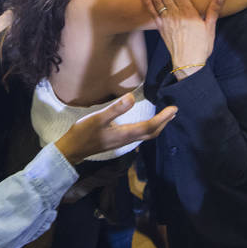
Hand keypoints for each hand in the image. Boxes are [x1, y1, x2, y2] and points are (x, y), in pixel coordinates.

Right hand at [54, 92, 176, 164]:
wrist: (73, 150)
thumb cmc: (83, 133)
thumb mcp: (98, 118)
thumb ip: (115, 109)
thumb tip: (132, 97)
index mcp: (125, 134)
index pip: (149, 126)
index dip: (163, 118)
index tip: (173, 109)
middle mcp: (127, 140)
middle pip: (151, 133)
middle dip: (164, 123)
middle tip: (173, 111)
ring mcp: (122, 142)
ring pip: (145, 135)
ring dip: (157, 126)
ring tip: (164, 117)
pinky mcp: (118, 141)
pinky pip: (138, 135)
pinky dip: (147, 128)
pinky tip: (144, 123)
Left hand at [142, 0, 222, 78]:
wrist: (188, 63)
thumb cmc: (201, 46)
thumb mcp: (210, 28)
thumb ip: (213, 10)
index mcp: (189, 13)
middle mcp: (176, 15)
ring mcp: (166, 21)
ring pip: (157, 1)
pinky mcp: (161, 29)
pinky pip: (153, 13)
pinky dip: (148, 3)